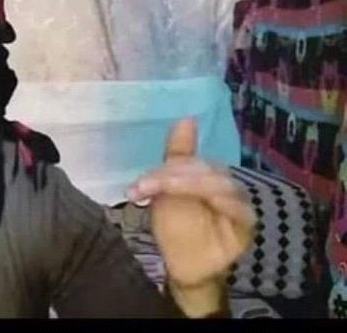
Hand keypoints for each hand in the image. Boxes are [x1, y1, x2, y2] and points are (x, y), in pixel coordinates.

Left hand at [126, 117, 254, 316]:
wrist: (184, 266)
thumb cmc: (177, 226)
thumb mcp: (166, 190)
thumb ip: (177, 155)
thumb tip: (186, 119)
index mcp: (206, 174)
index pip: (189, 161)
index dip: (165, 169)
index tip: (139, 185)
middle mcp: (225, 184)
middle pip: (201, 169)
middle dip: (169, 177)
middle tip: (142, 188)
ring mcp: (238, 203)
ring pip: (217, 183)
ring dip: (184, 185)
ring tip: (157, 194)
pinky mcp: (246, 223)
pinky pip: (238, 207)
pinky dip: (220, 200)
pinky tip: (204, 200)